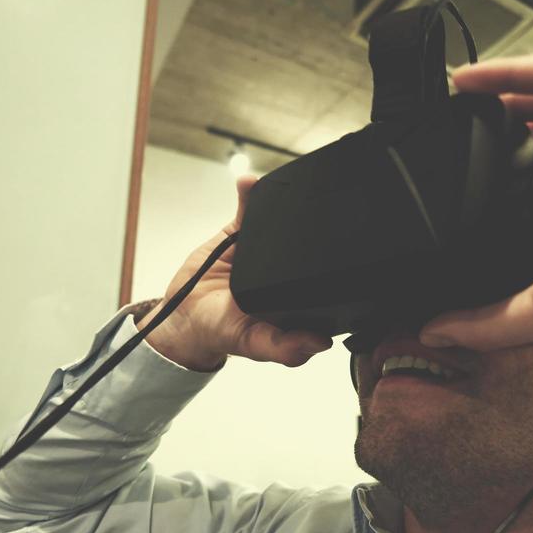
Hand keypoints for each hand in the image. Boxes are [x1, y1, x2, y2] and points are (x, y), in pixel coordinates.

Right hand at [144, 176, 332, 370]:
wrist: (183, 314)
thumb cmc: (222, 330)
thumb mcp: (253, 344)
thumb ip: (284, 347)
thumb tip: (321, 344)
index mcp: (301, 295)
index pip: (330, 277)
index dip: (342, 265)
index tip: (350, 253)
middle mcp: (289, 269)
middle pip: (312, 241)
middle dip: (319, 226)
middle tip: (323, 213)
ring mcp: (265, 248)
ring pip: (283, 219)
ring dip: (287, 203)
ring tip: (288, 192)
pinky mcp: (241, 233)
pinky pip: (249, 208)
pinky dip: (250, 193)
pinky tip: (250, 184)